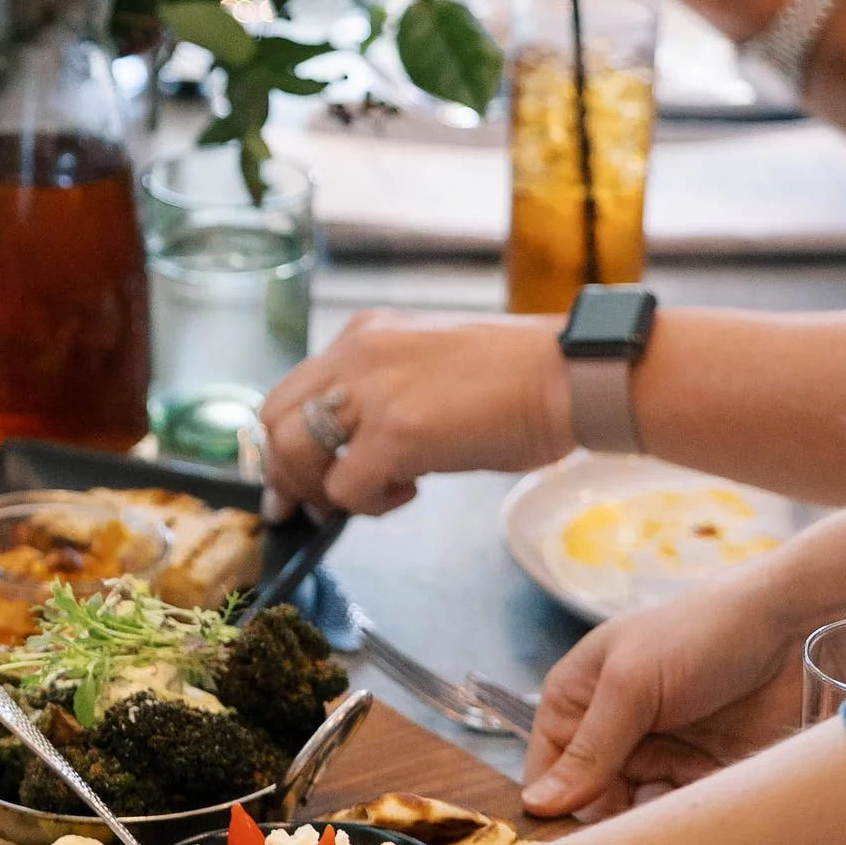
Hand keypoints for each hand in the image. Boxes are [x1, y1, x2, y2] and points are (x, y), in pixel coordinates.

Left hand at [260, 311, 568, 519]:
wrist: (569, 375)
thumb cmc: (519, 378)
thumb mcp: (428, 367)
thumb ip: (382, 394)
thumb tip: (353, 447)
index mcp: (364, 335)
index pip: (292, 389)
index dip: (285, 441)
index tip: (293, 480)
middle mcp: (356, 355)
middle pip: (275, 420)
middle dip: (286, 473)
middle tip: (308, 509)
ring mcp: (372, 393)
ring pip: (296, 453)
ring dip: (323, 490)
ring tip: (374, 495)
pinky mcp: (395, 434)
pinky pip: (346, 489)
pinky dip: (370, 504)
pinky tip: (411, 489)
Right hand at [520, 571, 806, 821]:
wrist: (795, 629)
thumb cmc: (700, 633)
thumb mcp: (632, 683)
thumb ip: (589, 750)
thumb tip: (535, 807)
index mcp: (576, 701)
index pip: (546, 775)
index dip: (557, 808)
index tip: (577, 842)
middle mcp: (612, 734)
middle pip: (592, 805)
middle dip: (618, 814)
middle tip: (646, 806)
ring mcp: (659, 755)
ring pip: (640, 816)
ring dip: (662, 811)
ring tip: (692, 775)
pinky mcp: (702, 774)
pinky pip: (683, 815)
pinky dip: (696, 809)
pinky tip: (715, 775)